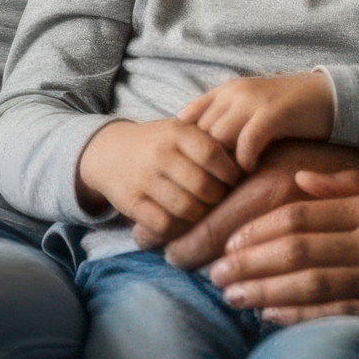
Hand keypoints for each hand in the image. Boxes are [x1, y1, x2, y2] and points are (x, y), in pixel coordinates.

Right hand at [76, 118, 245, 240]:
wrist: (106, 151)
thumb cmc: (156, 144)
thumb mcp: (179, 131)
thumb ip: (209, 143)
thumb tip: (251, 163)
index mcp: (175, 132)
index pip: (214, 155)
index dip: (230, 172)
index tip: (233, 179)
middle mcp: (159, 154)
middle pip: (205, 187)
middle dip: (217, 198)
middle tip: (217, 198)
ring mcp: (143, 179)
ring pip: (188, 209)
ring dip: (199, 215)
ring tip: (200, 209)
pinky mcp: (131, 202)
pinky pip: (166, 224)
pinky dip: (177, 227)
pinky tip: (179, 219)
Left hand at [180, 72, 334, 170]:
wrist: (329, 95)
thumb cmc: (287, 110)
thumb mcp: (249, 110)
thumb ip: (225, 122)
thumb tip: (197, 154)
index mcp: (223, 91)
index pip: (186, 119)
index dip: (186, 147)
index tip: (193, 169)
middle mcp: (232, 93)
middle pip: (200, 132)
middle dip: (202, 160)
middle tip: (211, 183)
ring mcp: (252, 101)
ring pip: (218, 137)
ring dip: (222, 163)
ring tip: (230, 181)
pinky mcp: (273, 112)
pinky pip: (247, 141)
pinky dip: (245, 159)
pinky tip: (251, 169)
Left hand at [202, 168, 358, 323]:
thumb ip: (345, 185)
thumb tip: (299, 178)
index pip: (300, 216)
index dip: (258, 229)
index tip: (228, 241)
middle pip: (298, 252)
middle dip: (250, 263)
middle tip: (216, 273)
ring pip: (311, 285)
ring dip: (265, 291)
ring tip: (232, 295)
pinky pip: (335, 313)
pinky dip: (299, 314)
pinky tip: (269, 314)